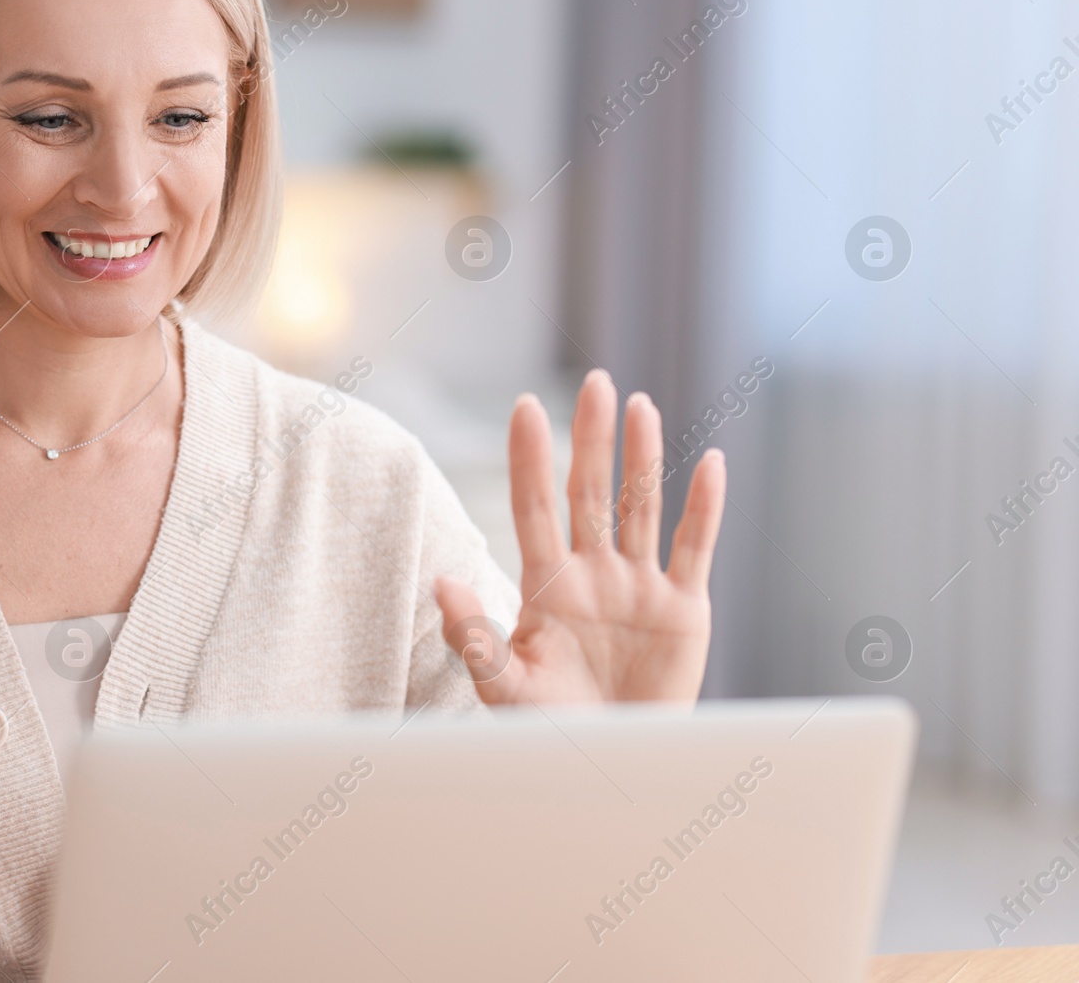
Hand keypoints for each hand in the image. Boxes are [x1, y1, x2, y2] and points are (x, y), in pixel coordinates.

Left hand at [435, 370, 725, 704]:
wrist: (612, 769)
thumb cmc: (550, 732)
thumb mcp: (504, 687)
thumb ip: (473, 636)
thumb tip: (440, 582)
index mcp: (546, 588)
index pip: (535, 508)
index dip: (530, 459)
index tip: (524, 407)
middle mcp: (593, 575)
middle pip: (591, 492)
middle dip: (591, 438)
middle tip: (594, 381)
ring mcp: (639, 588)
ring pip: (642, 508)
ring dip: (645, 458)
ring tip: (641, 405)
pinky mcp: (683, 610)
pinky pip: (696, 548)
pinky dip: (705, 507)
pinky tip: (710, 463)